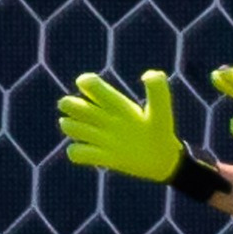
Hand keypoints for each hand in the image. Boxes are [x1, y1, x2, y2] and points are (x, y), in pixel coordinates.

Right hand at [57, 70, 187, 181]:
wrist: (163, 159)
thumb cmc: (161, 130)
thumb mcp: (161, 110)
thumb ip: (158, 90)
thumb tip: (147, 75)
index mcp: (115, 103)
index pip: (91, 84)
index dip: (86, 82)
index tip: (89, 86)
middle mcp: (103, 118)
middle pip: (72, 105)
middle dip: (70, 105)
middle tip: (83, 112)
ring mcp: (99, 137)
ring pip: (69, 127)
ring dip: (72, 127)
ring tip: (92, 133)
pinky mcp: (99, 157)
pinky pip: (74, 153)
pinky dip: (77, 152)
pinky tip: (93, 154)